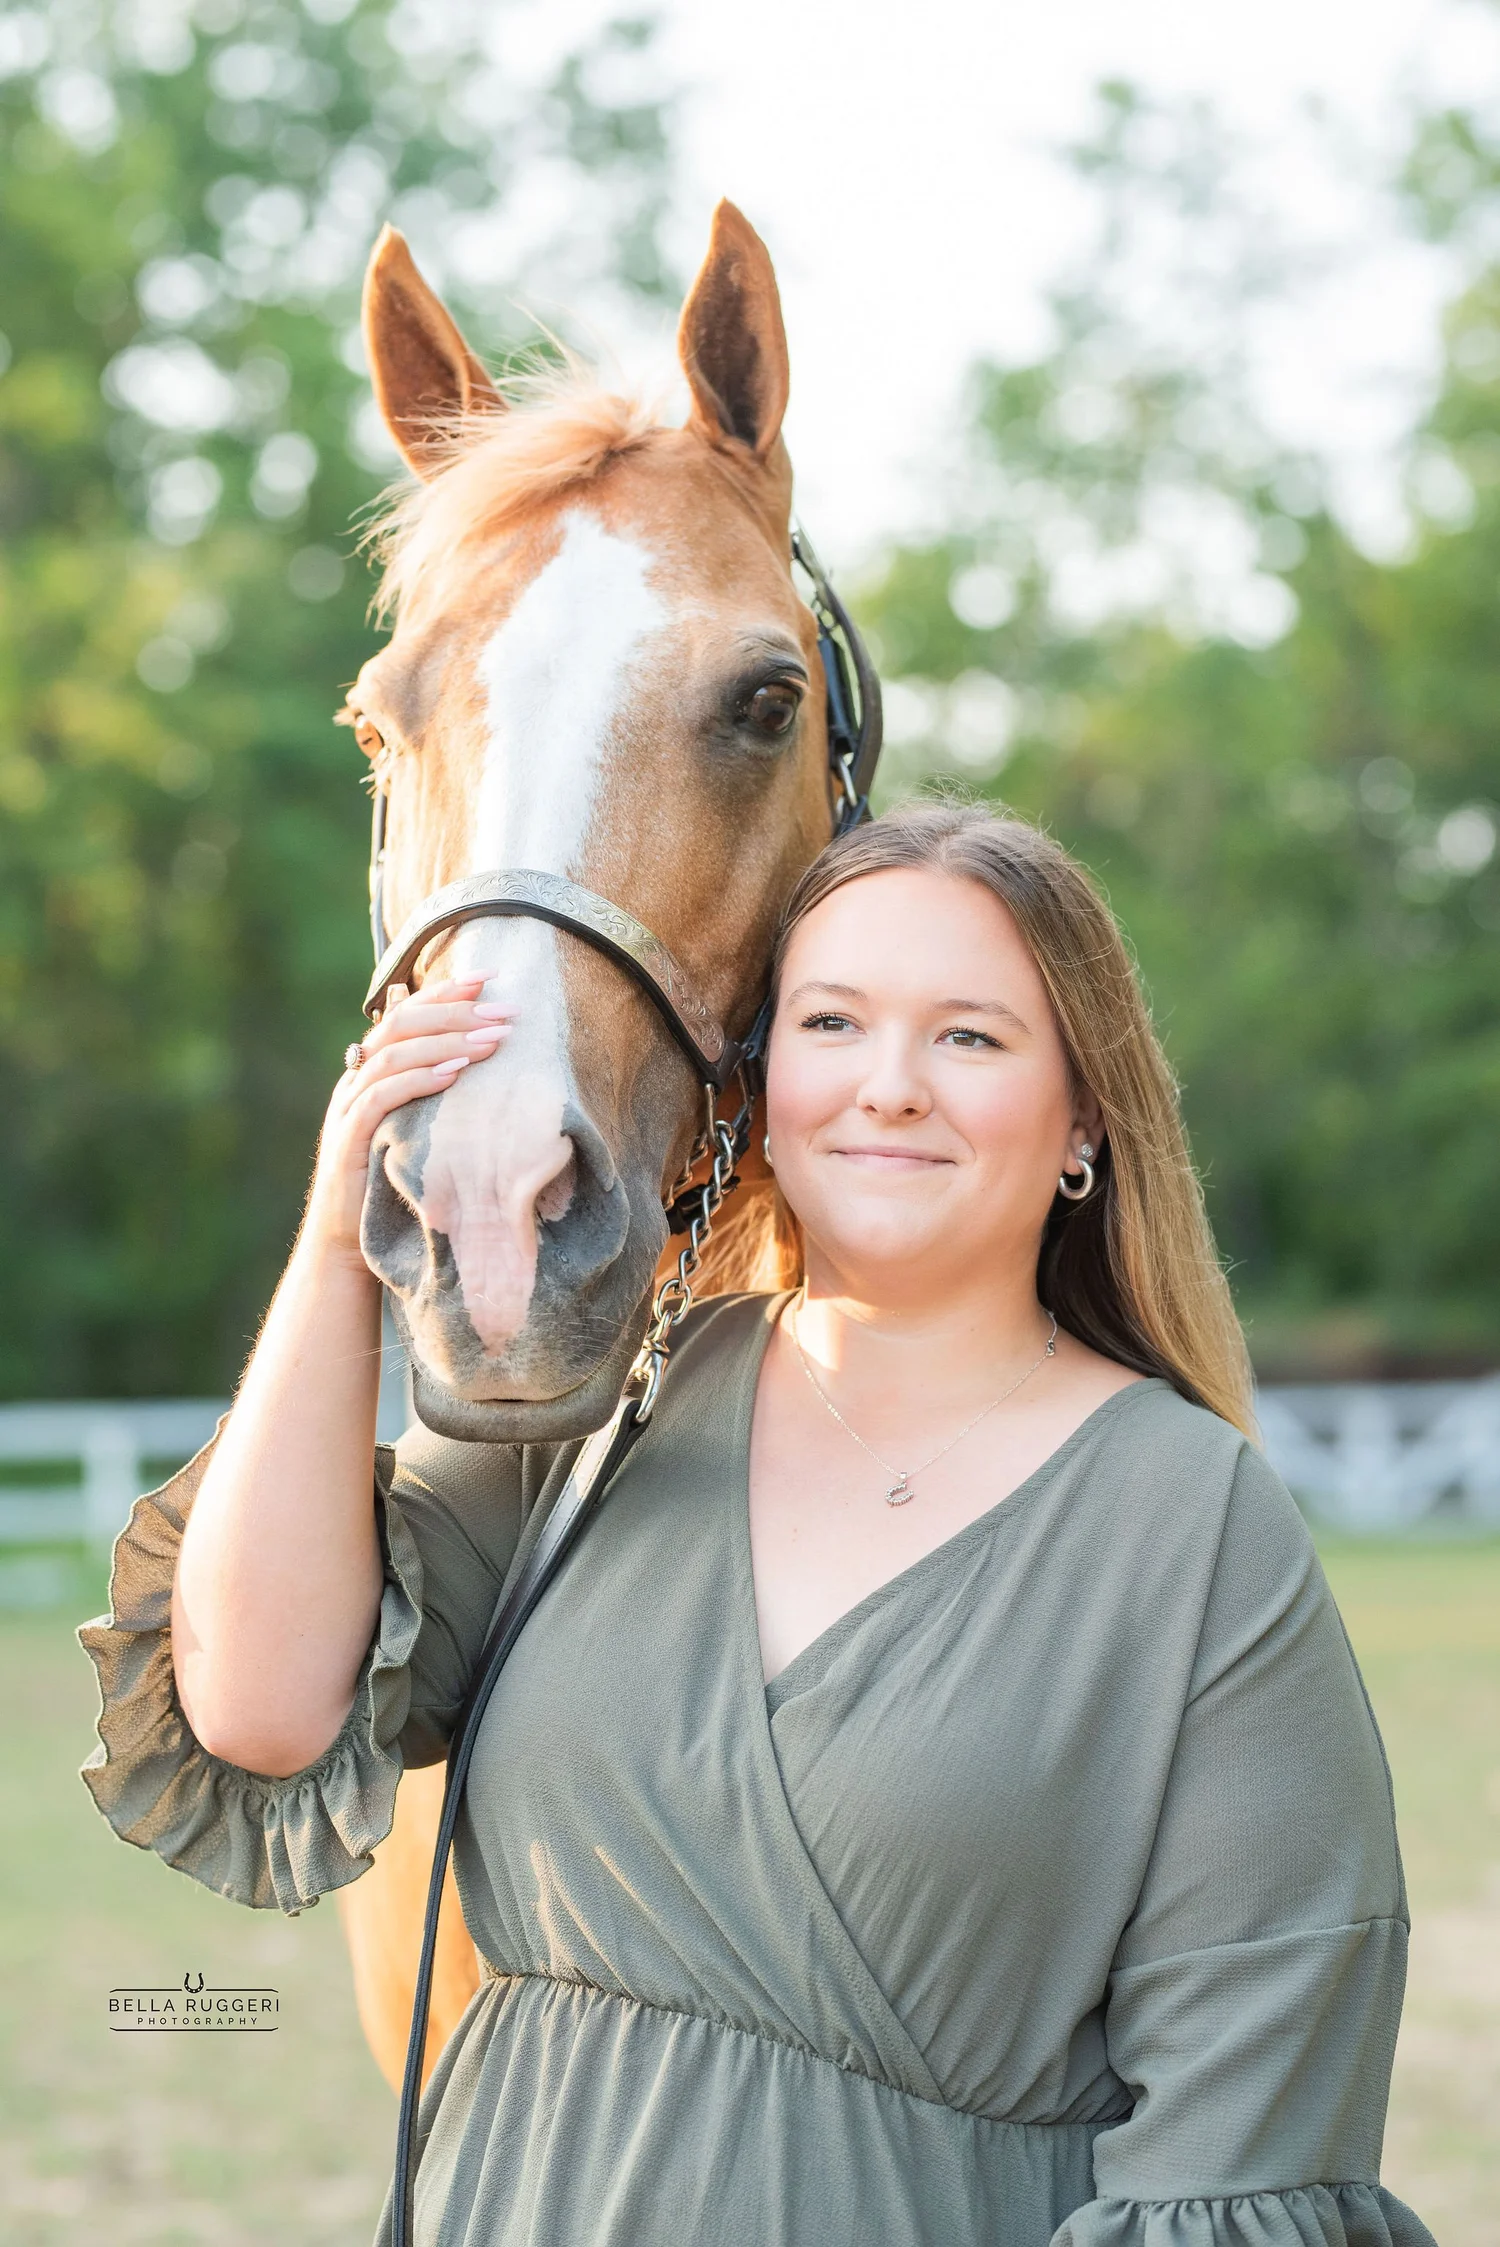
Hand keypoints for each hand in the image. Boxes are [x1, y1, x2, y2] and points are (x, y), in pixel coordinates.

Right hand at [301, 976, 511, 1268]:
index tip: (488, 977)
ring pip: (394, 1055)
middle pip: (401, 1025)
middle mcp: (356, 1080)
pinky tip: (455, 1075)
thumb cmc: (393, 1187)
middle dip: (456, 1012)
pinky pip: (381, 1098)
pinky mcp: (349, 1139)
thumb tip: (484, 1065)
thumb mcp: (419, 1131)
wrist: (347, 1246)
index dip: (444, 992)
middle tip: (504, 1010)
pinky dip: (419, 1080)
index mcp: (372, 1071)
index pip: (406, 1014)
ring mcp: (347, 1107)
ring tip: (493, 1040)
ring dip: (447, 1043)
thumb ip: (435, 1095)